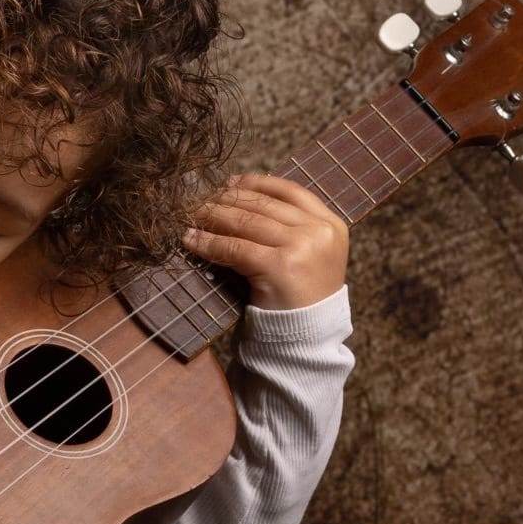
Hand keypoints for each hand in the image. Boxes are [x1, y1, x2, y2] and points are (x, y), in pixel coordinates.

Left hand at [183, 173, 348, 309]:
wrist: (307, 340)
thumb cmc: (302, 300)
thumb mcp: (307, 256)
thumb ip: (288, 229)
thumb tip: (241, 196)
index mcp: (331, 224)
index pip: (290, 191)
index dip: (256, 183)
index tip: (229, 184)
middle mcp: (319, 231)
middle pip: (263, 205)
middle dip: (227, 200)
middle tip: (200, 201)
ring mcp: (301, 248)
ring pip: (246, 223)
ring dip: (213, 217)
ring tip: (192, 216)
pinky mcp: (279, 267)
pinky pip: (235, 248)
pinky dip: (209, 243)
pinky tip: (192, 240)